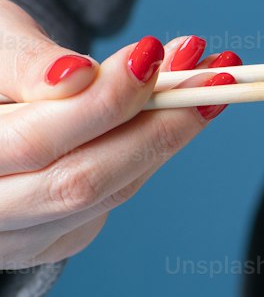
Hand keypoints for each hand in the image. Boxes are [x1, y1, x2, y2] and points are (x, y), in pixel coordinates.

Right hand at [0, 0, 239, 270]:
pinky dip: (151, 150)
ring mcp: (17, 239)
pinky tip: (179, 111)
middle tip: (211, 74)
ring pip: (107, 195)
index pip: (34, 142)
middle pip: (80, 182)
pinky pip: (113, 198)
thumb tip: (79, 78)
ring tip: (209, 80)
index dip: (100, 102)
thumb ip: (26, 64)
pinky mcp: (51, 241)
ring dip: (168, 134)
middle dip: (155, 125)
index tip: (153, 55)